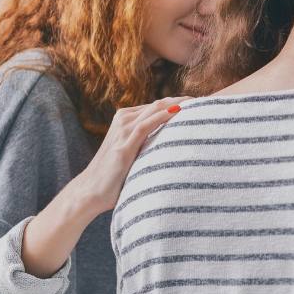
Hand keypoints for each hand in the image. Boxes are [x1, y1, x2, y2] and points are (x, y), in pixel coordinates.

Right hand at [22, 96, 187, 277]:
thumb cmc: (112, 177)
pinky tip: (179, 112)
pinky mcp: (124, 144)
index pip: (157, 106)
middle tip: (203, 101)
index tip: (197, 104)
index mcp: (125, 119)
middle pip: (158, 104)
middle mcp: (123, 119)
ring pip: (155, 109)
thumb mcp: (132, 154)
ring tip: (197, 103)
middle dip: (181, 100)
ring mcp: (122, 130)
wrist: (89, 192)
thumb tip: (171, 146)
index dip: (177, 103)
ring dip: (177, 104)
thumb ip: (146, 144)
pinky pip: (147, 124)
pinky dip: (164, 116)